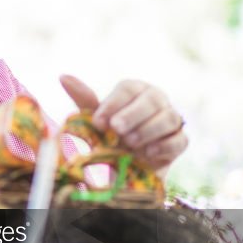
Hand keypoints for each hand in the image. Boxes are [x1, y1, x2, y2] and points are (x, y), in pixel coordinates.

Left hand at [60, 75, 187, 176]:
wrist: (126, 166)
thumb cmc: (110, 136)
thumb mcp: (96, 119)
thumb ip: (84, 99)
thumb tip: (63, 76)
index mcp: (135, 91)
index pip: (128, 88)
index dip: (113, 104)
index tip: (98, 122)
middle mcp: (156, 101)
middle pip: (152, 100)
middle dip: (133, 115)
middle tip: (117, 130)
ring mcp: (171, 120)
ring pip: (169, 118)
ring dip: (148, 130)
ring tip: (130, 143)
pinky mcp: (180, 142)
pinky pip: (180, 140)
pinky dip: (164, 146)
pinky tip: (148, 152)